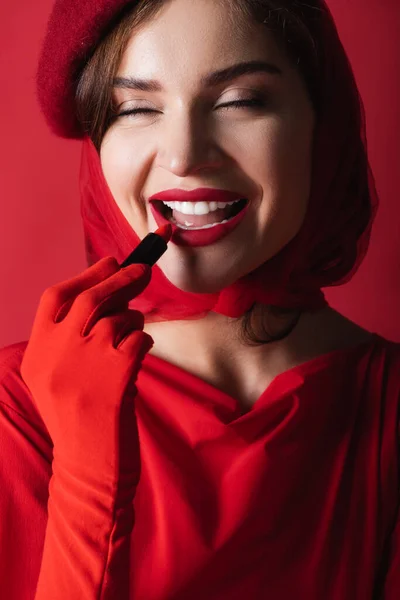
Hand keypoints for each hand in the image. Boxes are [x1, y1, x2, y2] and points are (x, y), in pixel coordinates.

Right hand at [20, 256, 152, 487]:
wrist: (88, 468)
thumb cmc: (80, 422)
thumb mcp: (59, 379)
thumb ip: (72, 340)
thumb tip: (111, 293)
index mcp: (37, 353)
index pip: (55, 297)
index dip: (85, 274)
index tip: (108, 261)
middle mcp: (57, 353)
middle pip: (91, 297)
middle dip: (120, 278)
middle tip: (142, 269)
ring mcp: (86, 362)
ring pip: (119, 317)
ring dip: (134, 320)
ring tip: (133, 337)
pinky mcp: (117, 373)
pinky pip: (139, 338)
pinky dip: (144, 340)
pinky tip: (138, 356)